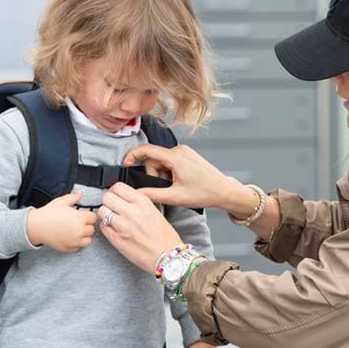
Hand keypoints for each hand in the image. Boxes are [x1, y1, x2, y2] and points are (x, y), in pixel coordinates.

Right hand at [26, 192, 96, 251]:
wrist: (36, 226)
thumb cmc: (48, 213)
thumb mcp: (62, 201)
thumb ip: (73, 197)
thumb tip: (80, 194)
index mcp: (81, 218)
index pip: (93, 218)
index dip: (88, 216)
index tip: (83, 216)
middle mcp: (80, 230)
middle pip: (92, 229)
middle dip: (86, 225)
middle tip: (78, 223)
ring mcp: (75, 241)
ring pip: (88, 240)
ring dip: (84, 236)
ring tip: (76, 231)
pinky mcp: (69, 248)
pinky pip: (79, 247)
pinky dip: (76, 243)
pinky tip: (70, 237)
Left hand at [97, 182, 181, 273]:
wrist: (168, 257)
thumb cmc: (166, 238)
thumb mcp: (155, 212)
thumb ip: (139, 204)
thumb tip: (125, 199)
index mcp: (143, 203)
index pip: (118, 187)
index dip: (115, 191)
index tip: (116, 195)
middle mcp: (131, 212)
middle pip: (106, 197)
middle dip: (108, 201)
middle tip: (112, 207)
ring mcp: (122, 226)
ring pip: (102, 211)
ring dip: (105, 214)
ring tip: (112, 219)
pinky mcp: (116, 239)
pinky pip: (102, 226)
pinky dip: (106, 226)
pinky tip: (114, 229)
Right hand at [122, 144, 241, 210]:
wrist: (223, 191)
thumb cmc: (204, 193)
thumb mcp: (174, 197)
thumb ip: (152, 194)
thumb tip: (136, 192)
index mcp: (175, 158)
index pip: (147, 150)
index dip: (132, 156)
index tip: (125, 164)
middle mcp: (180, 150)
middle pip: (154, 158)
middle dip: (155, 174)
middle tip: (166, 187)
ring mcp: (185, 152)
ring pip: (162, 161)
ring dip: (163, 174)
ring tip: (175, 186)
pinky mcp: (188, 155)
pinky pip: (171, 161)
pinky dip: (170, 172)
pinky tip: (179, 182)